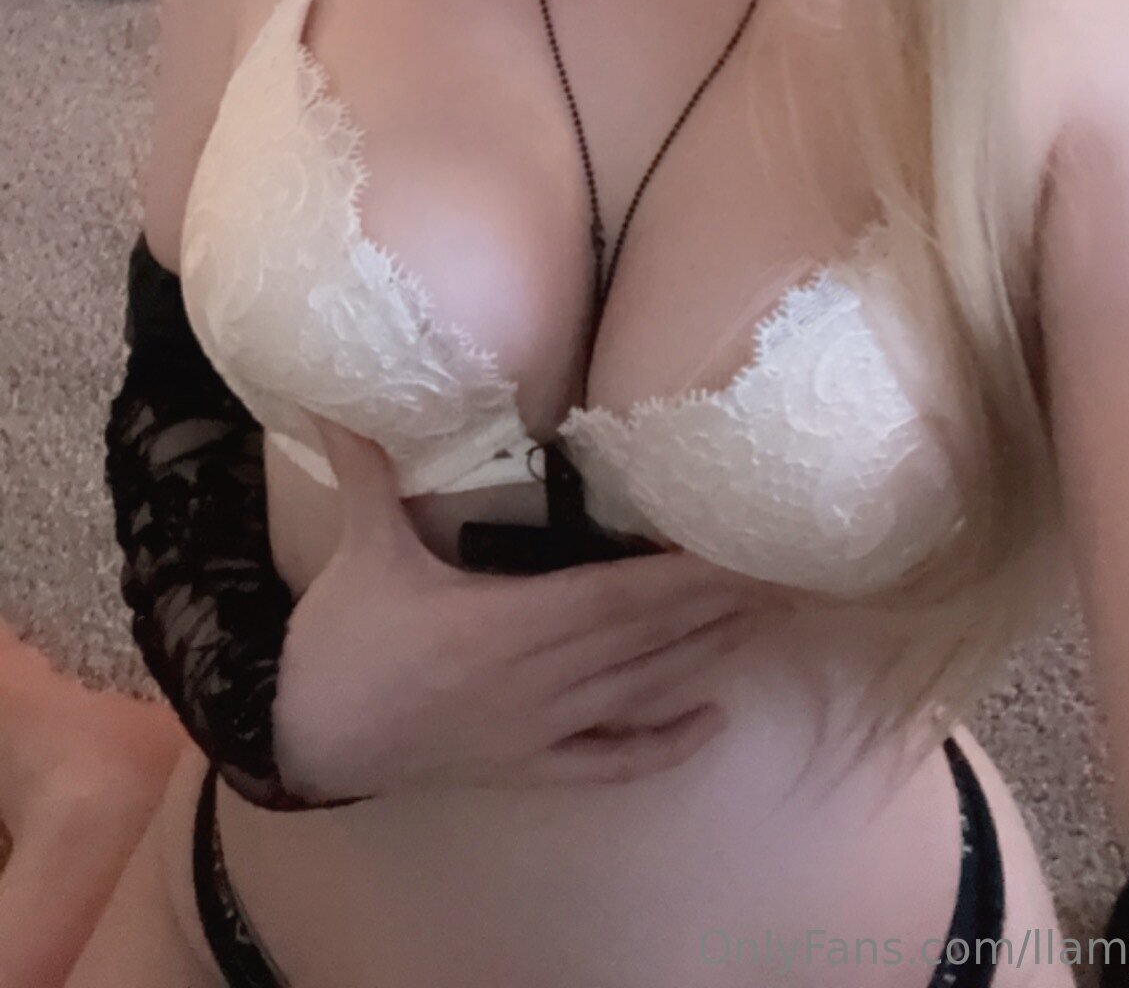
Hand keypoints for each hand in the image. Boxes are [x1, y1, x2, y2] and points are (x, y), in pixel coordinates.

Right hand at [271, 416, 791, 799]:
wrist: (305, 740)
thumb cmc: (342, 641)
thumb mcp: (362, 546)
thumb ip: (368, 467)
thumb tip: (341, 393)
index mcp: (508, 624)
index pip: (621, 599)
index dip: (688, 579)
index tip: (744, 552)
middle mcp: (541, 681)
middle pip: (652, 643)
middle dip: (723, 610)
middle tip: (794, 581)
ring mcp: (541, 730)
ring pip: (643, 693)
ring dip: (709, 660)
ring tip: (771, 627)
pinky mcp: (529, 764)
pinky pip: (609, 761)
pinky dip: (662, 744)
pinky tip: (711, 723)